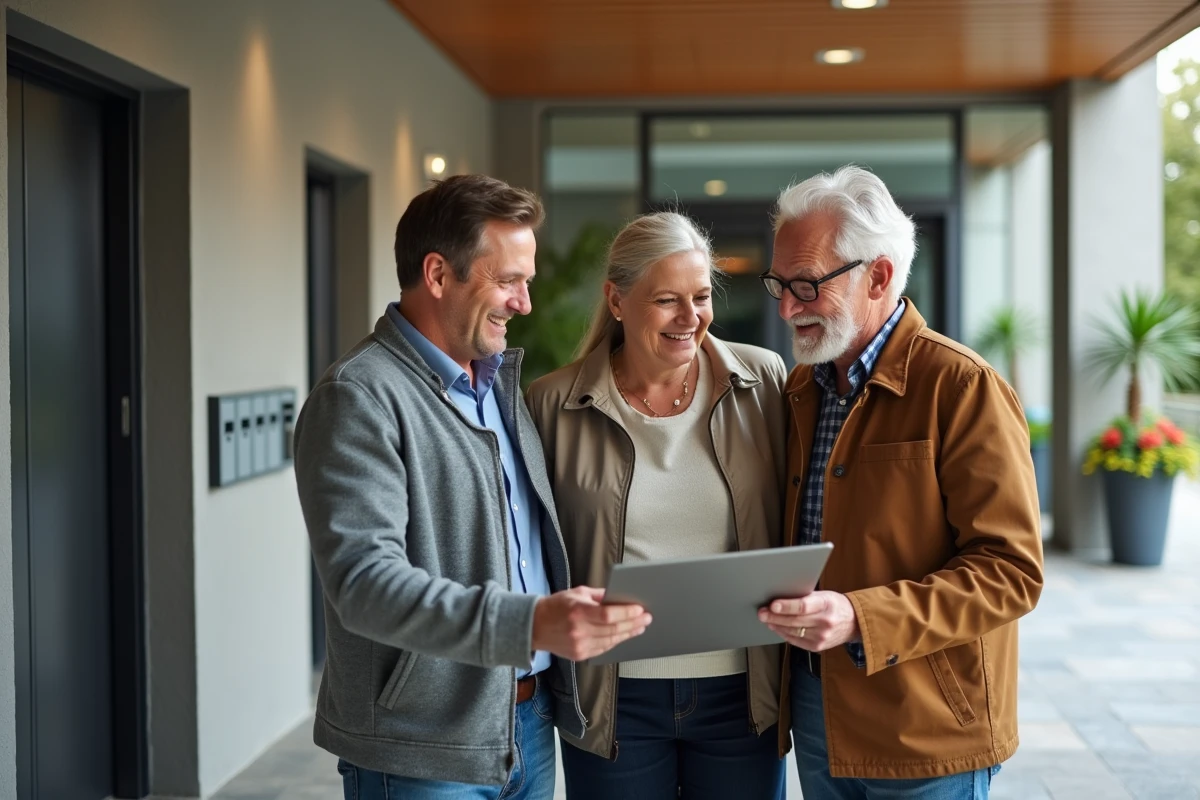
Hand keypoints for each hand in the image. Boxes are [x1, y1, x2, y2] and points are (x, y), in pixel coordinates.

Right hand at [532, 586, 651, 660]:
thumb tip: (620, 598)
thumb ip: (599, 596)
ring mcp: (579, 645)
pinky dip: (615, 641)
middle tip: (646, 618)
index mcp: (578, 611)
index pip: (608, 615)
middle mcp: (578, 630)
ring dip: (628, 634)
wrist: (534, 626)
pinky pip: (603, 649)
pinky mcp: (579, 655)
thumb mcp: (577, 593)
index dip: (627, 613)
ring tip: (639, 627)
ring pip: (611, 641)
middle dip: (633, 623)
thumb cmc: (556, 606)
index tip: (640, 610)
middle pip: (613, 629)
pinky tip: (624, 635)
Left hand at [758, 591, 859, 651]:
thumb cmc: (835, 605)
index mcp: (827, 604)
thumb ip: (805, 596)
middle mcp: (825, 622)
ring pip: (792, 632)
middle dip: (774, 617)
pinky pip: (795, 640)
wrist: (854, 623)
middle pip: (794, 621)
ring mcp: (822, 637)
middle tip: (762, 612)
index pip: (803, 606)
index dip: (786, 606)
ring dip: (776, 625)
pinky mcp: (817, 647)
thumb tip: (781, 595)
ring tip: (766, 618)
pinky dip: (783, 633)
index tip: (772, 605)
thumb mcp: (824, 595)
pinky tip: (776, 627)